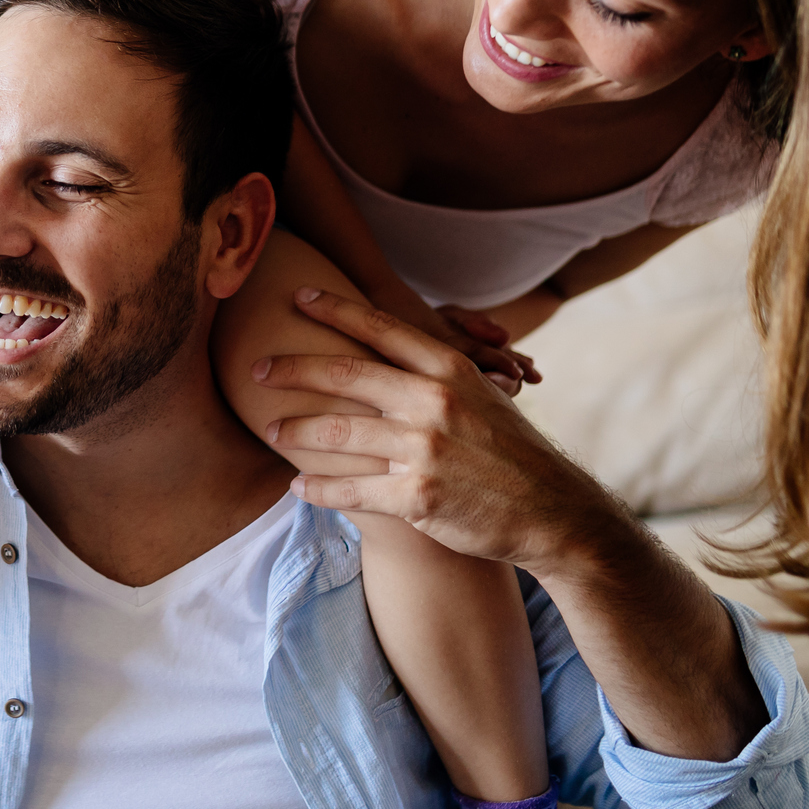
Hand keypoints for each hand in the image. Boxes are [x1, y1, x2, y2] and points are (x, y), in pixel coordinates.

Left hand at [255, 289, 608, 576]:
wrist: (553, 512)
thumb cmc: (512, 453)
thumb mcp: (484, 397)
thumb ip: (438, 375)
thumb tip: (393, 353)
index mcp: (449, 370)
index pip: (381, 329)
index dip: (335, 309)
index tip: (298, 296)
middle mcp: (433, 402)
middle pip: (345, 373)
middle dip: (292, 368)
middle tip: (256, 368)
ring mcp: (424, 450)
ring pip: (338, 433)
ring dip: (296, 431)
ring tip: (271, 430)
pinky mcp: (416, 497)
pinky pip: (350, 490)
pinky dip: (319, 489)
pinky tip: (298, 485)